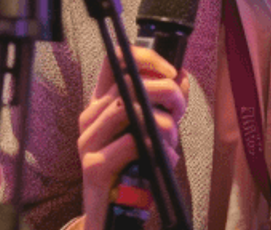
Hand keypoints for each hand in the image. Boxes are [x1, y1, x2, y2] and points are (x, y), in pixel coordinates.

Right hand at [76, 47, 189, 229]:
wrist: (112, 219)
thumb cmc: (132, 172)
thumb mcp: (151, 132)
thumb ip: (164, 106)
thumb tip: (182, 77)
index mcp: (102, 103)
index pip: (115, 60)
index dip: (146, 57)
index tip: (172, 71)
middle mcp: (90, 116)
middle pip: (129, 82)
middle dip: (166, 92)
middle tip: (179, 110)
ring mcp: (88, 141)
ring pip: (128, 108)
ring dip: (162, 122)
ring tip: (172, 140)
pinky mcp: (94, 166)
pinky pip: (130, 143)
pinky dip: (156, 149)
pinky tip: (165, 160)